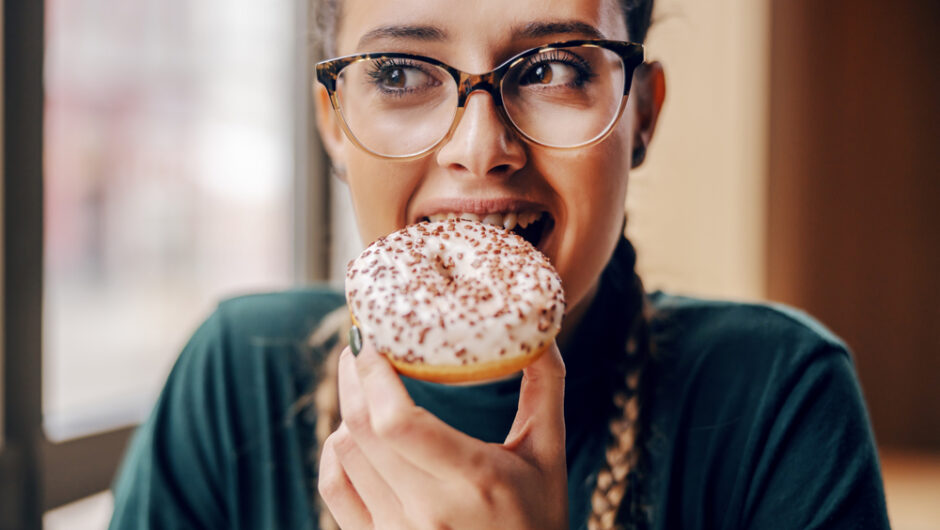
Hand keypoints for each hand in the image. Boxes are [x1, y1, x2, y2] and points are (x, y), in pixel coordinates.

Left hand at [317, 339, 567, 529]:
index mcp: (475, 480)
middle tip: (363, 341)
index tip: (372, 335)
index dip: (373, 372)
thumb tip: (541, 328)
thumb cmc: (538, 519)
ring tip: (366, 382)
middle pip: (361, 426)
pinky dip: (334, 450)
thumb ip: (546, 388)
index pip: (398, 421)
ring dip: (349, 407)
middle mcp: (429, 511)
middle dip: (354, 373)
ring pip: (343, 450)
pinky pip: (334, 485)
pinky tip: (350, 430)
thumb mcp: (550, 455)